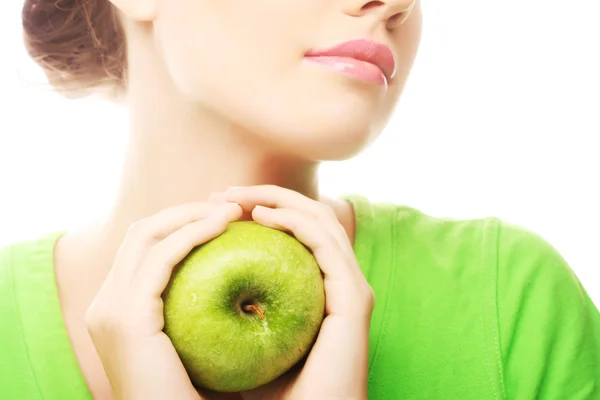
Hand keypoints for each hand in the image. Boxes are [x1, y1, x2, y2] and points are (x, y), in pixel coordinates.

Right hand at [85, 201, 242, 399]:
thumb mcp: (194, 340)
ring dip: (191, 214)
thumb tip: (243, 282)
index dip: (181, 224)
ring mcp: (110, 309)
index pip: (144, 247)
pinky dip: (193, 233)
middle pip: (141, 232)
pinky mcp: (126, 316)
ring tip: (234, 210)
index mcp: (117, 308)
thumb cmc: (195, 394)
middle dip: (186, 211)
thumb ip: (200, 308)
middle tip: (230, 206)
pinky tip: (225, 226)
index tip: (222, 217)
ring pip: (147, 234)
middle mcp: (105, 303)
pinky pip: (162, 257)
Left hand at [220, 185, 374, 399]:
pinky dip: (294, 221)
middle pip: (309, 217)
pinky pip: (324, 244)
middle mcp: (342, 283)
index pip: (298, 233)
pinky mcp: (354, 300)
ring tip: (233, 197)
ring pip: (320, 220)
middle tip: (222, 194)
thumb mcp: (246, 344)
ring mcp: (351, 289)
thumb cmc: (275, 396)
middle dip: (266, 196)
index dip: (262, 211)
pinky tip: (260, 216)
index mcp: (323, 290)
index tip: (216, 209)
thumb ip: (235, 313)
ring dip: (277, 199)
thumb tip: (199, 285)